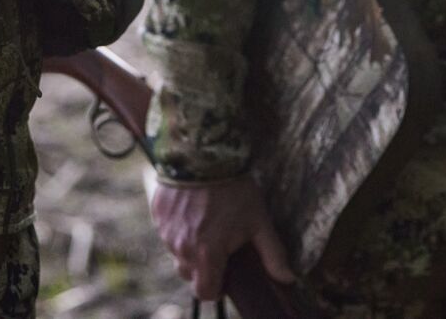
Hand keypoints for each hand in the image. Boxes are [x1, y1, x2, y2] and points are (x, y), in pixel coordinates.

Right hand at [150, 174, 295, 303]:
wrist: (203, 152)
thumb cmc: (234, 187)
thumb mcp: (259, 220)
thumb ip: (273, 254)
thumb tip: (288, 278)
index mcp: (207, 254)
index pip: (205, 292)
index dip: (217, 287)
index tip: (226, 274)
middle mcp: (182, 247)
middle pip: (189, 274)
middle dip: (203, 267)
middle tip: (219, 246)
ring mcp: (166, 231)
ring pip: (177, 252)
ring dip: (190, 246)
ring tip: (206, 223)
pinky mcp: (157, 214)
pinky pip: (166, 232)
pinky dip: (178, 228)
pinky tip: (192, 210)